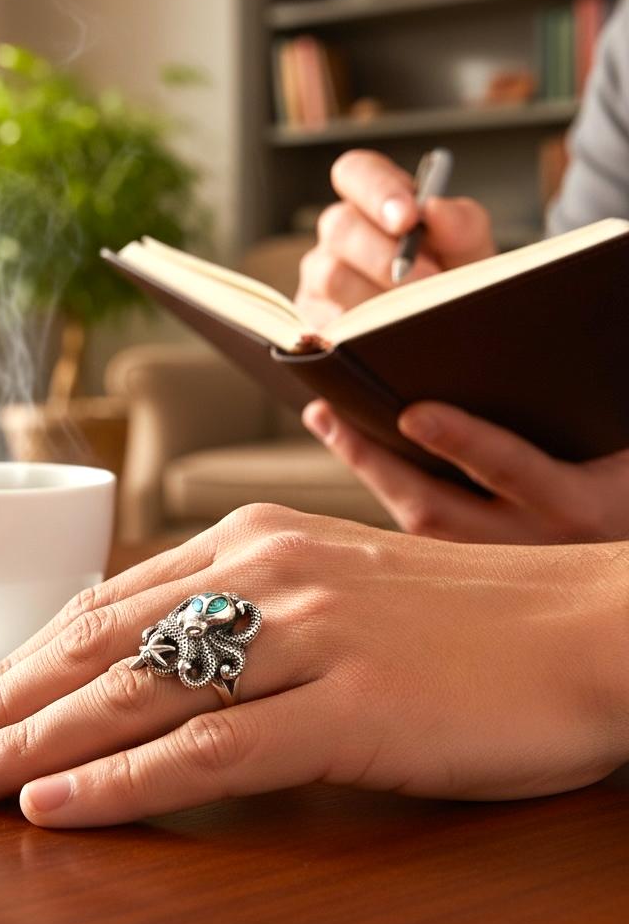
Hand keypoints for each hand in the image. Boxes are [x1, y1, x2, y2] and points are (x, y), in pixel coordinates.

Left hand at [0, 505, 628, 826]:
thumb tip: (151, 657)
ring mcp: (304, 637)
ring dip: (32, 744)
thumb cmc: (455, 618)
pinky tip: (57, 807)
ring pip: (133, 695)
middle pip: (96, 646)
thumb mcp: (328, 586)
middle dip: (0, 703)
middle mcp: (262, 575)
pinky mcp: (348, 706)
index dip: (22, 660)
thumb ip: (238, 609)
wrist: (581, 626)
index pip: (103, 605)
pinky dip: (122, 782)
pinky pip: (209, 750)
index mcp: (251, 541)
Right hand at [295, 150, 495, 328]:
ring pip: (330, 276)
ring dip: (378, 295)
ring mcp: (318, 279)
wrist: (446, 340)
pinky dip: (362, 328)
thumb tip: (435, 207)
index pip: (356, 172)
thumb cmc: (452, 285)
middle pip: (340, 226)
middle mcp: (339, 236)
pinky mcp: (311, 322)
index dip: (377, 190)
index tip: (409, 217)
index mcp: (374, 203)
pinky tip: (389, 336)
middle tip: (428, 279)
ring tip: (416, 313)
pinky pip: (326, 320)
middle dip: (386, 254)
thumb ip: (461, 225)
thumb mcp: (470, 253)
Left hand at [303, 399, 628, 543]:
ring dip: (366, 471)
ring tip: (326, 417)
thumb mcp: (617, 442)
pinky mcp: (477, 574)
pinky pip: (419, 536)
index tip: (412, 412)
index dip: (462, 441)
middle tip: (325, 411)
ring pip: (416, 527)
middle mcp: (535, 547)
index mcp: (580, 507)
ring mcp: (501, 568)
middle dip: (372, 459)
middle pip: (432, 510)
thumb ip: (576, 407)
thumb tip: (516, 349)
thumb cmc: (623, 478)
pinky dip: (382, 490)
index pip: (512, 470)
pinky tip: (357, 449)